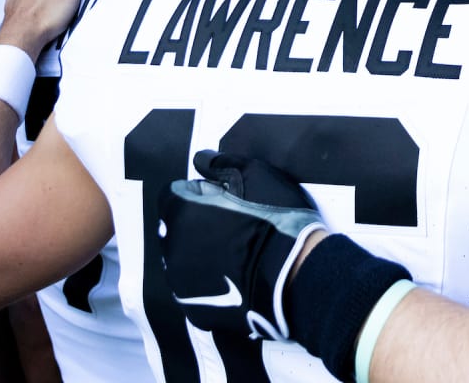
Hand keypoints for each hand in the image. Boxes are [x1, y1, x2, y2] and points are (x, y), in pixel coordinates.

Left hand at [157, 150, 324, 340]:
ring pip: (180, 260)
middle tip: (230, 226)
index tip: (221, 199)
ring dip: (198, 252)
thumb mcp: (258, 177)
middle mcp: (172, 248)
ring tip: (234, 254)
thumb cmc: (278, 221)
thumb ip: (223, 164)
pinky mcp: (193, 309)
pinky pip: (193, 289)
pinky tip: (234, 278)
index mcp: (182, 212)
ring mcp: (180, 283)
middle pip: (173, 228)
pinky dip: (207, 282)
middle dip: (193, 223)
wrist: (297, 277)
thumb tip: (201, 159)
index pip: (172, 195)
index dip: (196, 194)